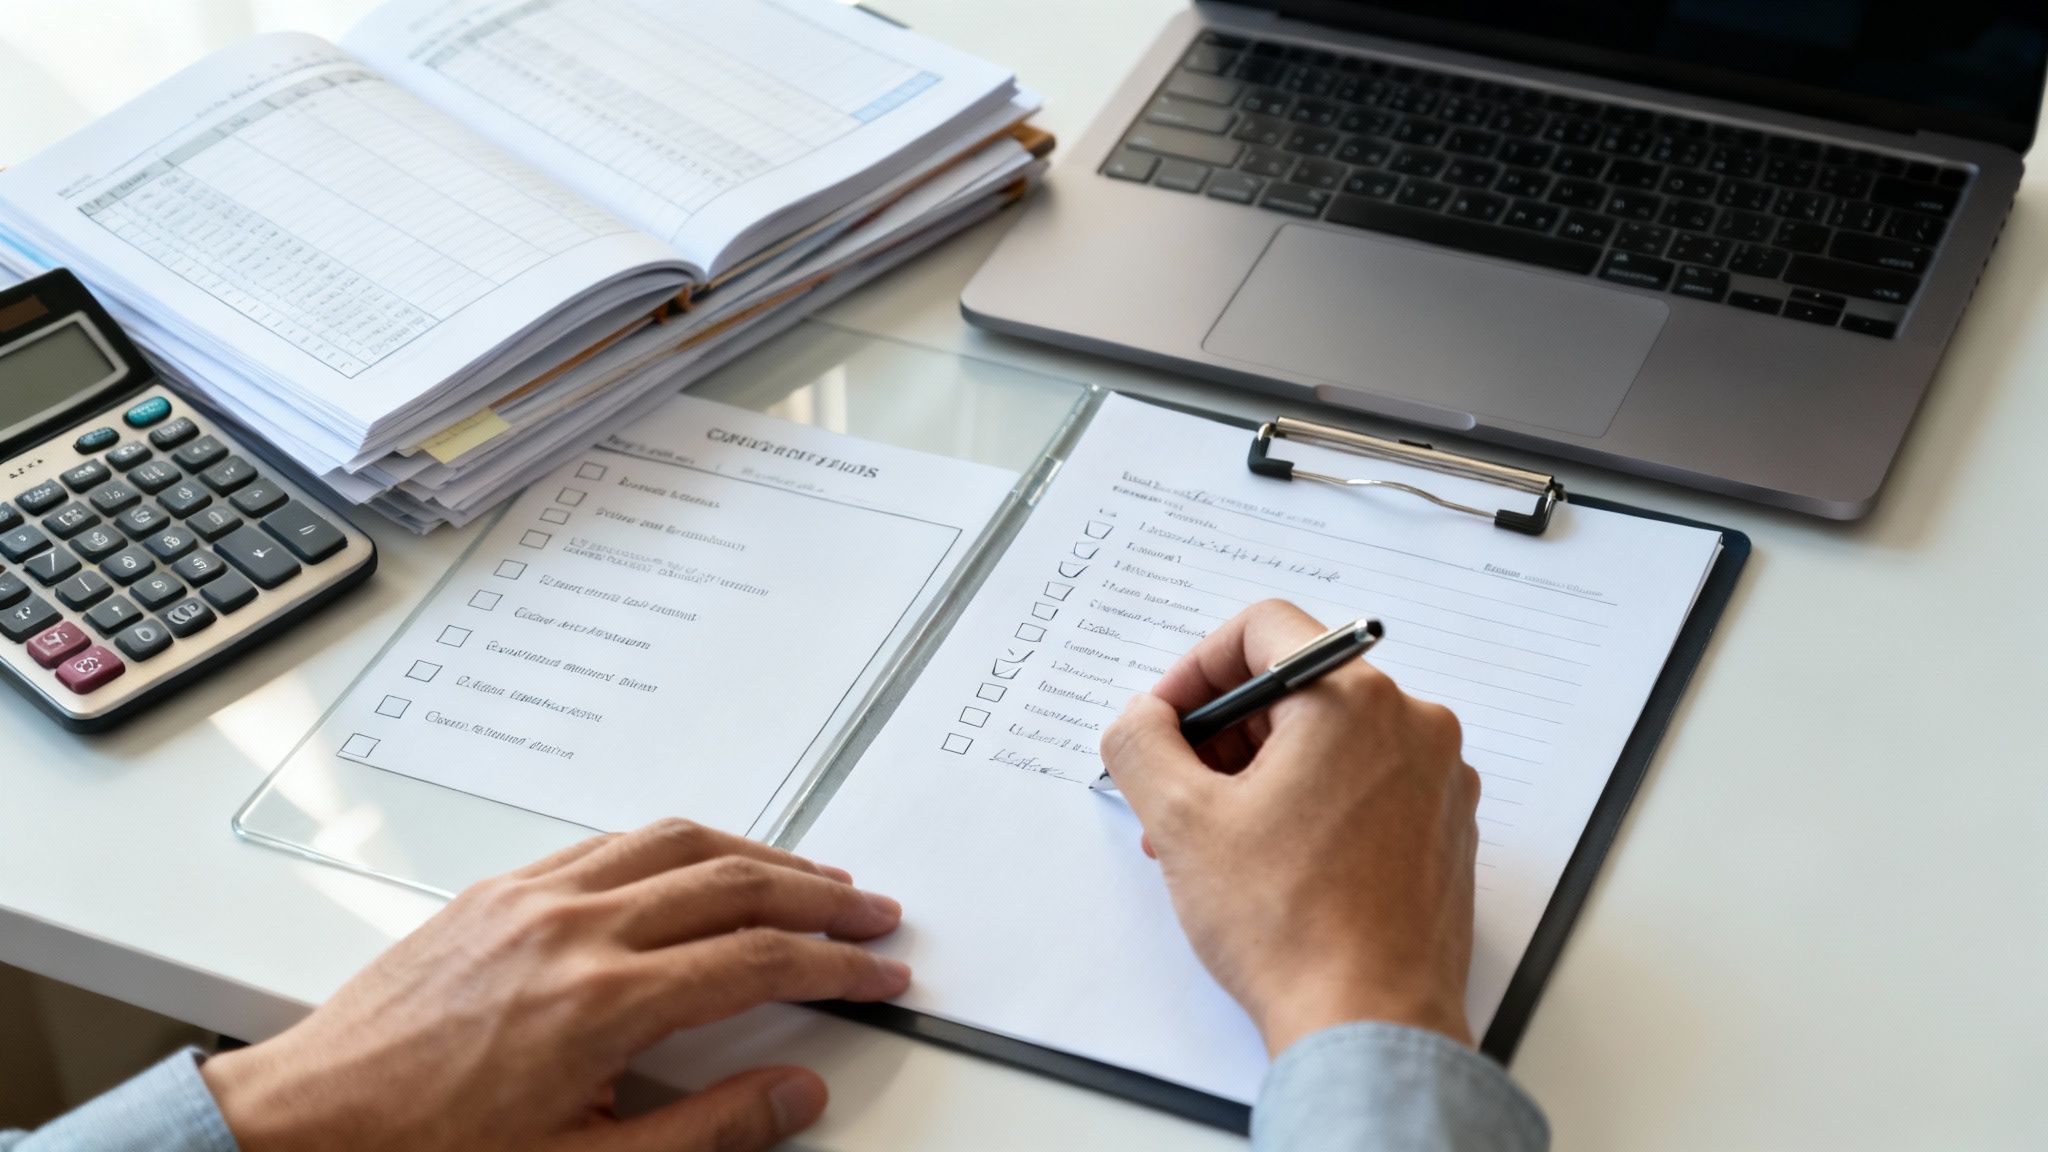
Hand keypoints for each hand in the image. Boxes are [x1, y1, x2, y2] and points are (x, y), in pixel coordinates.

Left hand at [201, 819, 908, 1151]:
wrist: (303, 1127)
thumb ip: (705, 1129)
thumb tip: (793, 1095)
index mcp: (600, 1002)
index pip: (757, 961)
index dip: (836, 966)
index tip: (878, 974)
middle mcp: (571, 929)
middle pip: (732, 882)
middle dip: (818, 895)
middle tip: (871, 912)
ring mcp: (531, 898)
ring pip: (674, 840)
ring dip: (756, 853)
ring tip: (807, 876)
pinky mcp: (497, 891)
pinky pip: (610, 842)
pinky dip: (676, 844)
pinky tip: (697, 863)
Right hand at [1100, 600, 1478, 1055]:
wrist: (1369, 1024)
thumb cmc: (1290, 927)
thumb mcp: (1181, 822)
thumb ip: (1142, 743)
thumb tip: (1142, 718)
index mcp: (1355, 701)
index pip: (1262, 630)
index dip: (1195, 668)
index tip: (1166, 720)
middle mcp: (1413, 726)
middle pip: (1296, 690)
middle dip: (1222, 735)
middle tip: (1175, 793)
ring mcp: (1439, 780)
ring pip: (1329, 741)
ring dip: (1259, 774)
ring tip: (1212, 842)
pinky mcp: (1446, 830)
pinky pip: (1366, 784)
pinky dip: (1310, 803)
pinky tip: (1269, 862)